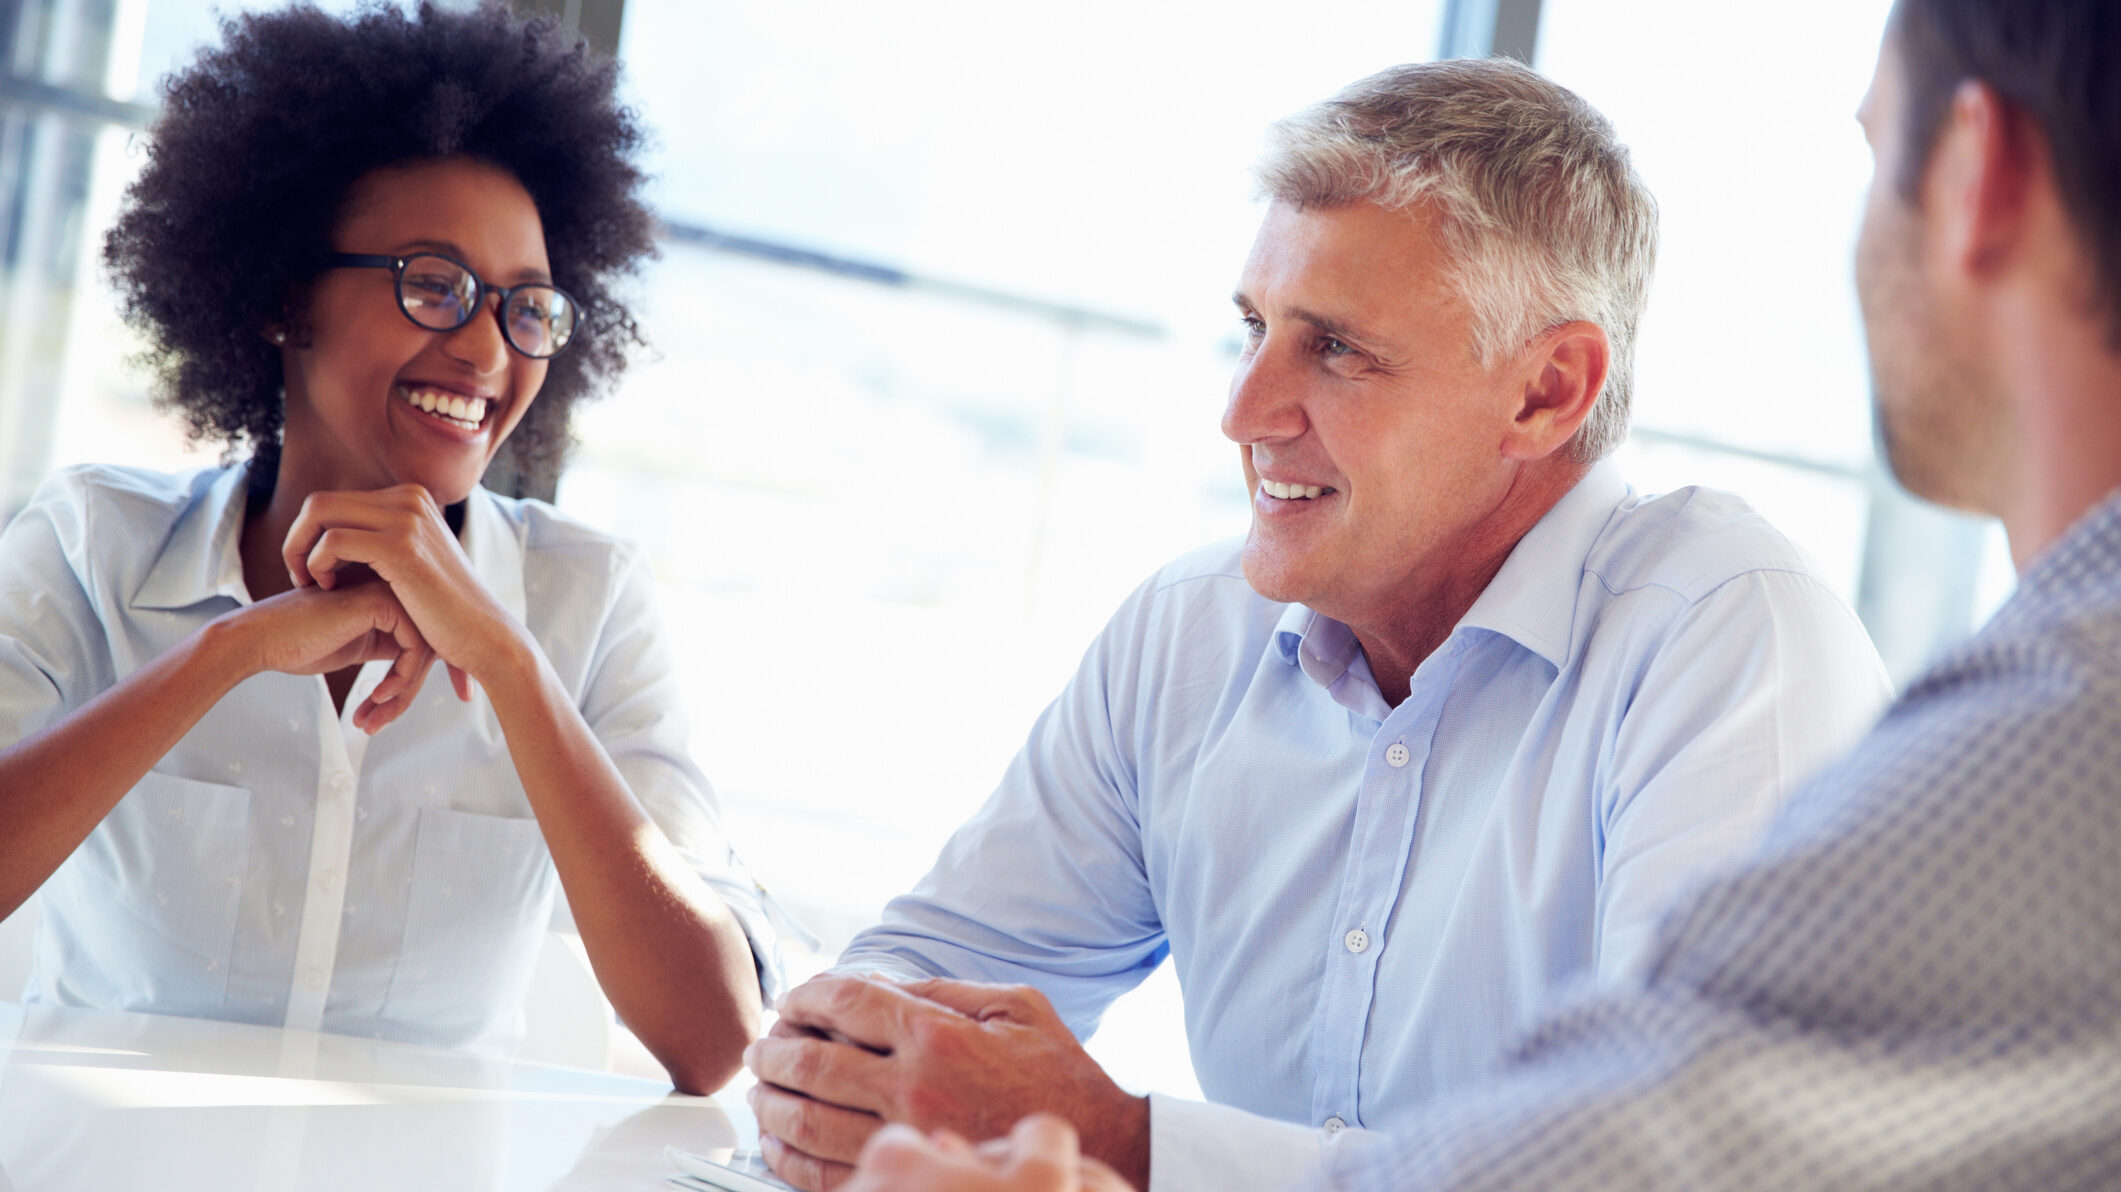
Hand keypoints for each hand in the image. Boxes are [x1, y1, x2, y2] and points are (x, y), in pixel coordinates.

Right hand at [218, 580, 434, 731]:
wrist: (259, 638)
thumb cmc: (299, 644)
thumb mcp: (359, 643)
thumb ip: (392, 644)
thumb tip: (428, 663)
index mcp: (389, 594)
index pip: (426, 638)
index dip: (419, 679)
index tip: (397, 710)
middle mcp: (393, 586)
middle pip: (430, 646)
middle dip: (408, 693)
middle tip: (378, 724)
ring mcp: (388, 589)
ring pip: (426, 651)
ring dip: (402, 694)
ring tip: (374, 719)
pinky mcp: (380, 602)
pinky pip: (414, 649)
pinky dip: (400, 680)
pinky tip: (376, 697)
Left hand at [281, 485, 526, 698]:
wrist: (484, 634)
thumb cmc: (447, 611)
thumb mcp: (417, 563)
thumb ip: (386, 541)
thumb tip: (343, 533)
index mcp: (412, 499)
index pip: (336, 501)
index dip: (311, 534)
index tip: (311, 571)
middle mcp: (410, 498)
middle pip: (321, 502)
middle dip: (297, 539)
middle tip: (300, 577)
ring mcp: (407, 518)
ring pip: (320, 513)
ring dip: (300, 551)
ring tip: (310, 584)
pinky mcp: (401, 546)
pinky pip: (333, 541)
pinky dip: (317, 564)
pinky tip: (329, 588)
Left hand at [744, 975, 1149, 1191]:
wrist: (1098, 1142)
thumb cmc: (1056, 1073)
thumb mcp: (1016, 1004)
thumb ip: (945, 990)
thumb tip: (883, 982)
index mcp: (939, 1035)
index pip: (847, 1001)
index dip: (807, 994)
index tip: (791, 998)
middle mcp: (915, 1086)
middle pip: (814, 1062)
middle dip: (774, 1049)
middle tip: (760, 1046)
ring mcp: (909, 1139)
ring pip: (809, 1122)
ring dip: (772, 1103)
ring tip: (760, 1090)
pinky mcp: (909, 1181)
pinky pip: (826, 1175)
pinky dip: (789, 1159)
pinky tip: (779, 1144)